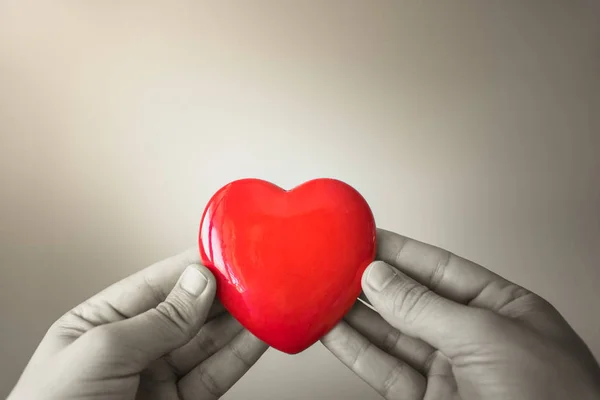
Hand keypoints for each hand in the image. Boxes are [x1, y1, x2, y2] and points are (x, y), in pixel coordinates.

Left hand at [8, 249, 267, 399]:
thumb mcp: (101, 353)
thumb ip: (156, 319)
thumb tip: (199, 282)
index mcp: (103, 323)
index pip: (157, 284)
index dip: (194, 266)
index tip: (228, 251)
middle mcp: (134, 347)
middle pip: (189, 310)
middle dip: (224, 291)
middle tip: (256, 273)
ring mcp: (159, 377)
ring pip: (210, 340)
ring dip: (240, 320)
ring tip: (267, 298)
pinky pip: (218, 372)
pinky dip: (243, 353)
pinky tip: (260, 334)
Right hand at [322, 229, 599, 398]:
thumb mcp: (486, 339)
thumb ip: (425, 307)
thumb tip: (380, 277)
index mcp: (502, 310)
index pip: (440, 268)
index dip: (400, 251)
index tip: (364, 236)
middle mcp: (474, 339)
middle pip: (411, 300)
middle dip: (371, 281)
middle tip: (335, 262)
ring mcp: (449, 373)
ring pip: (391, 336)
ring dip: (355, 315)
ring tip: (324, 291)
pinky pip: (383, 369)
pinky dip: (354, 350)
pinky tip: (333, 332)